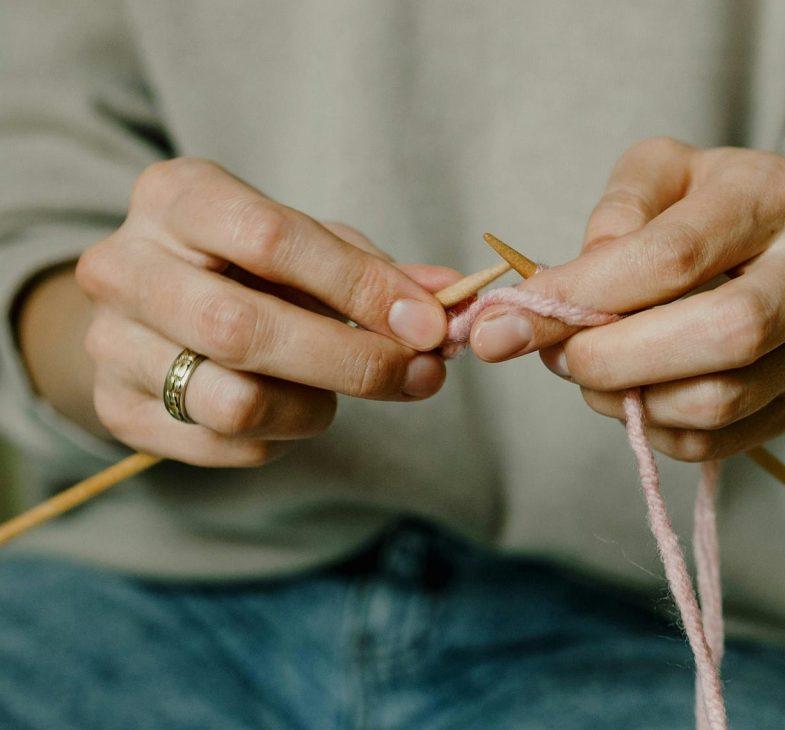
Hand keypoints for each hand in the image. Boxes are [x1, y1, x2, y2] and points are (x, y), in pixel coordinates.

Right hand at [75, 158, 457, 465]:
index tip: (429, 324)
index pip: (273, 239)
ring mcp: (111, 342)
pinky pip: (225, 444)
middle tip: (420, 375)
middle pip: (244, 328)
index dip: (361, 287)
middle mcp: (124, 265)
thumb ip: (376, 270)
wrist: (154, 305)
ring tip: (337, 392)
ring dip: (315, 407)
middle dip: (352, 360)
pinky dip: (283, 437)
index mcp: (178, 197)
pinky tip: (293, 408)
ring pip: (234, 402)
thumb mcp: (309, 245)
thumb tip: (453, 299)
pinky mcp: (118, 409)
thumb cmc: (247, 265)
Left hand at [469, 138, 784, 460]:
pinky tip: (630, 395)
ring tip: (590, 373)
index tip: (510, 320)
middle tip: (558, 357)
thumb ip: (615, 216)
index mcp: (771, 194)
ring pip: (718, 400)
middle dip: (618, 358)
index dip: (584, 295)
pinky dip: (653, 429)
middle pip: (725, 333)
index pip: (674, 256)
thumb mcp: (659, 177)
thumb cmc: (706, 212)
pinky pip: (715, 441)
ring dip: (629, 399)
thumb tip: (564, 290)